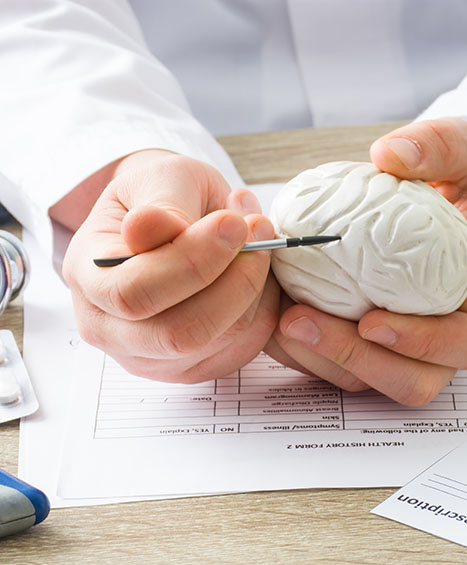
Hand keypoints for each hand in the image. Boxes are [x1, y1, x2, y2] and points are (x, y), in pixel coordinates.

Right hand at [61, 150, 279, 381]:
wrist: (170, 221)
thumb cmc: (161, 197)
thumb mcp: (158, 177)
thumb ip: (161, 203)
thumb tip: (152, 226)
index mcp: (88, 278)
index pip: (133, 293)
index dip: (192, 262)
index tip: (233, 223)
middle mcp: (110, 330)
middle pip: (179, 334)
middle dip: (234, 283)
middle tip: (260, 232)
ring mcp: (151, 358)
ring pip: (219, 341)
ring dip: (254, 290)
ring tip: (259, 241)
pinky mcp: (193, 368)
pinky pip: (242, 347)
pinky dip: (261, 309)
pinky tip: (254, 272)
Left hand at [266, 118, 466, 405]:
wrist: (421, 211)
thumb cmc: (447, 192)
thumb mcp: (457, 157)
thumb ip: (440, 146)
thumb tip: (392, 155)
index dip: (426, 345)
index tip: (372, 321)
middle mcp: (439, 346)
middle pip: (410, 382)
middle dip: (356, 360)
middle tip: (303, 320)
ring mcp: (398, 356)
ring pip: (364, 382)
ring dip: (318, 359)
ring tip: (279, 317)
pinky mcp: (360, 355)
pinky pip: (330, 370)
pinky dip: (300, 352)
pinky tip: (273, 316)